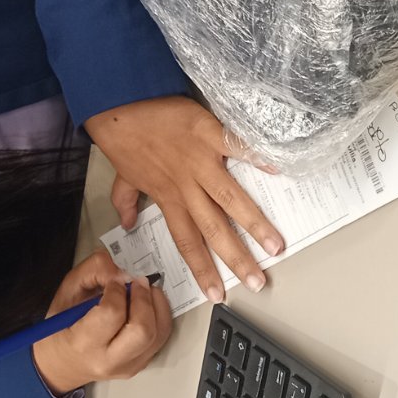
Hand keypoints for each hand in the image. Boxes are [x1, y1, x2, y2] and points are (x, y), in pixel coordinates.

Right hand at [32, 251, 172, 396]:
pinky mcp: (141, 365)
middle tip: (136, 282)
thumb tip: (124, 274)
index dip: (117, 291)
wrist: (63, 363)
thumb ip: (93, 271)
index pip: (112, 314)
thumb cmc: (61, 326)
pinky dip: (159, 316)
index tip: (113, 282)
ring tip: (144, 291)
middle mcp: (109, 361)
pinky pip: (162, 338)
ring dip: (157, 305)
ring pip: (159, 334)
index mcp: (83, 343)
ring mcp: (129, 367)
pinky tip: (147, 306)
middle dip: (144, 299)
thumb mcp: (67, 291)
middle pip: (143, 330)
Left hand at [84, 95, 283, 303]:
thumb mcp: (122, 176)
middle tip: (258, 281)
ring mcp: (199, 161)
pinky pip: (235, 147)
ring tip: (276, 245)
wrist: (119, 104)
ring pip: (230, 198)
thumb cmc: (124, 138)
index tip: (217, 293)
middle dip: (237, 258)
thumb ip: (126, 202)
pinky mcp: (208, 133)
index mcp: (168, 198)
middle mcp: (186, 186)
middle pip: (214, 229)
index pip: (187, 242)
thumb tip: (127, 224)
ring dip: (254, 224)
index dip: (202, 269)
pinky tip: (277, 171)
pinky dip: (256, 157)